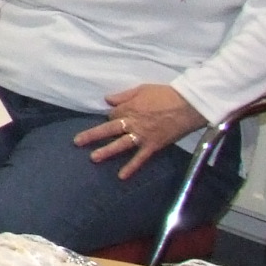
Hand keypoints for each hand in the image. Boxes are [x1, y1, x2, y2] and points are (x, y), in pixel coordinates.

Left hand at [77, 85, 204, 179]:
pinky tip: (121, 176)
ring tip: (93, 157)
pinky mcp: (153, 146)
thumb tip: (107, 100)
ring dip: (106, 151)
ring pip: (120, 145)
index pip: (112, 115)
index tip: (114, 119)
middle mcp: (132, 123)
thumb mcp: (141, 89)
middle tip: (77, 142)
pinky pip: (140, 158)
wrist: (188, 105)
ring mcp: (142, 136)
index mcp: (128, 108)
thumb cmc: (165, 94)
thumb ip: (123, 95)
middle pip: (108, 129)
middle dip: (92, 135)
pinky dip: (131, 167)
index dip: (111, 117)